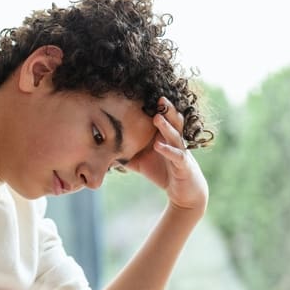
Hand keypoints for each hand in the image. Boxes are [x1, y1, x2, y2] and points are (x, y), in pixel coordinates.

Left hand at [126, 97, 208, 214]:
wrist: (184, 193)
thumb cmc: (163, 173)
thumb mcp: (140, 162)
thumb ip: (125, 155)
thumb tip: (104, 150)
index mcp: (166, 137)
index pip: (163, 119)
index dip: (157, 108)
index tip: (145, 95)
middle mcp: (175, 141)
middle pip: (173, 121)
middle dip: (167, 109)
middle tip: (159, 97)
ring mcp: (181, 152)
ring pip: (175, 136)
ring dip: (166, 126)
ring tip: (156, 117)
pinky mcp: (184, 166)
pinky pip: (177, 156)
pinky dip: (168, 150)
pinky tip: (158, 146)